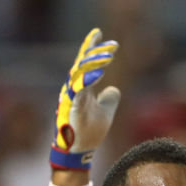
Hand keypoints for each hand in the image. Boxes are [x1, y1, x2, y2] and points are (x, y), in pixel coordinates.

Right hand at [51, 28, 120, 170]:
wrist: (80, 151)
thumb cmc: (89, 132)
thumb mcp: (105, 112)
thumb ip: (109, 99)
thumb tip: (114, 89)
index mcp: (81, 88)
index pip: (86, 63)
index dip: (91, 48)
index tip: (99, 34)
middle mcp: (74, 89)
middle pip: (83, 63)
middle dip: (95, 51)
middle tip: (110, 43)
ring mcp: (72, 97)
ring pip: (80, 73)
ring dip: (94, 63)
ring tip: (108, 56)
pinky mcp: (73, 108)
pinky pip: (79, 90)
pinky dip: (88, 80)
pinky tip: (99, 72)